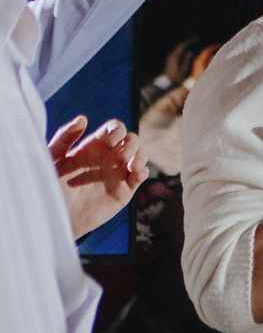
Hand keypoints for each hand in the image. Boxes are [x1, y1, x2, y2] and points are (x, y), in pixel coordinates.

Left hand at [49, 115, 144, 236]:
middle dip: (131, 143)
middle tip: (120, 155)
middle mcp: (108, 158)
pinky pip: (141, 176)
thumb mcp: (52, 158)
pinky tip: (135, 174)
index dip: (117, 130)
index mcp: (93, 146)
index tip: (109, 141)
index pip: (114, 128)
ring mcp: (117, 174)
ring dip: (140, 156)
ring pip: (140, 156)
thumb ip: (64, 137)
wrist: (55, 214)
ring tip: (131, 166)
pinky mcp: (124, 191)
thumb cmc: (48, 185)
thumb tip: (83, 118)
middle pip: (132, 139)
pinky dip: (143, 172)